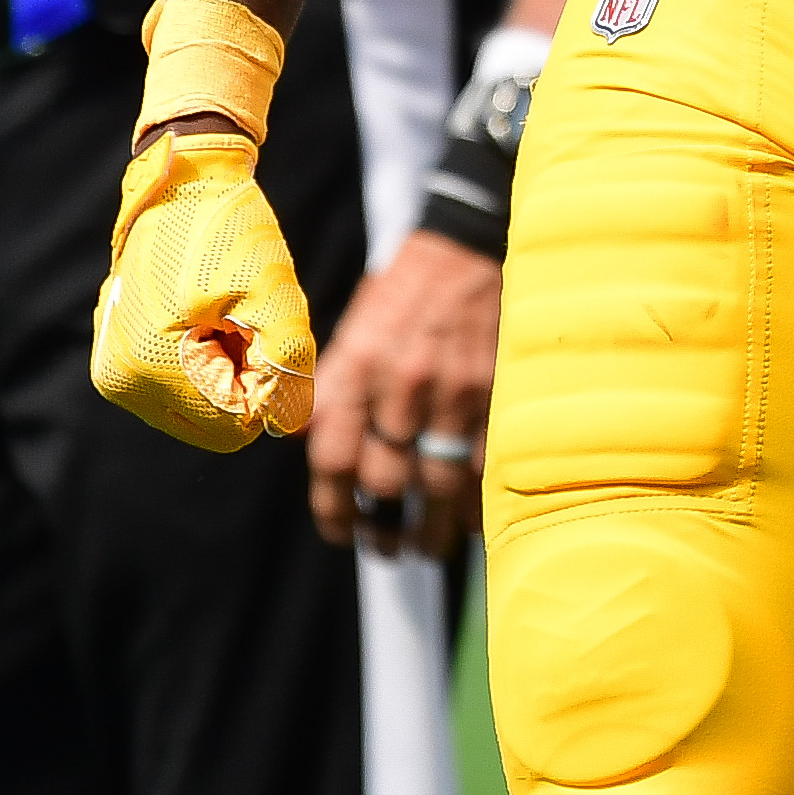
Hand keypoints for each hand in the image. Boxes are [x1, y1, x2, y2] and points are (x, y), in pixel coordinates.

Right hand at [90, 133, 316, 449]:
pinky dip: (201, 358)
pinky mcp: (118, 356)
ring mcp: (114, 370)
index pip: (233, 422)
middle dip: (240, 376)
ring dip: (222, 367)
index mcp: (149, 368)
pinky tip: (200, 312)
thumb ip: (286, 362)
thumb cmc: (229, 231)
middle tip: (239, 317)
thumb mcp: (272, 293)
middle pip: (213, 420)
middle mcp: (121, 381)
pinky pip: (178, 386)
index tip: (256, 324)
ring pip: (197, 406)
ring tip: (219, 312)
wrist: (183, 180)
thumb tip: (285, 422)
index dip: (264, 380)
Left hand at [307, 230, 501, 556]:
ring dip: (431, 529)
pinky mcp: (495, 394)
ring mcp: (452, 391)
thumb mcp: (354, 330)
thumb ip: (328, 388)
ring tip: (426, 547)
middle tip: (386, 546)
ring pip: (437, 484)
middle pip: (385, 480)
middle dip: (384, 526)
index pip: (333, 456)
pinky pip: (484, 467)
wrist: (467, 247)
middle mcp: (401, 383)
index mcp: (358, 366)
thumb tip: (298, 439)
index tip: (340, 533)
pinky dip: (476, 502)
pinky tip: (468, 521)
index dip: (332, 508)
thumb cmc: (403, 291)